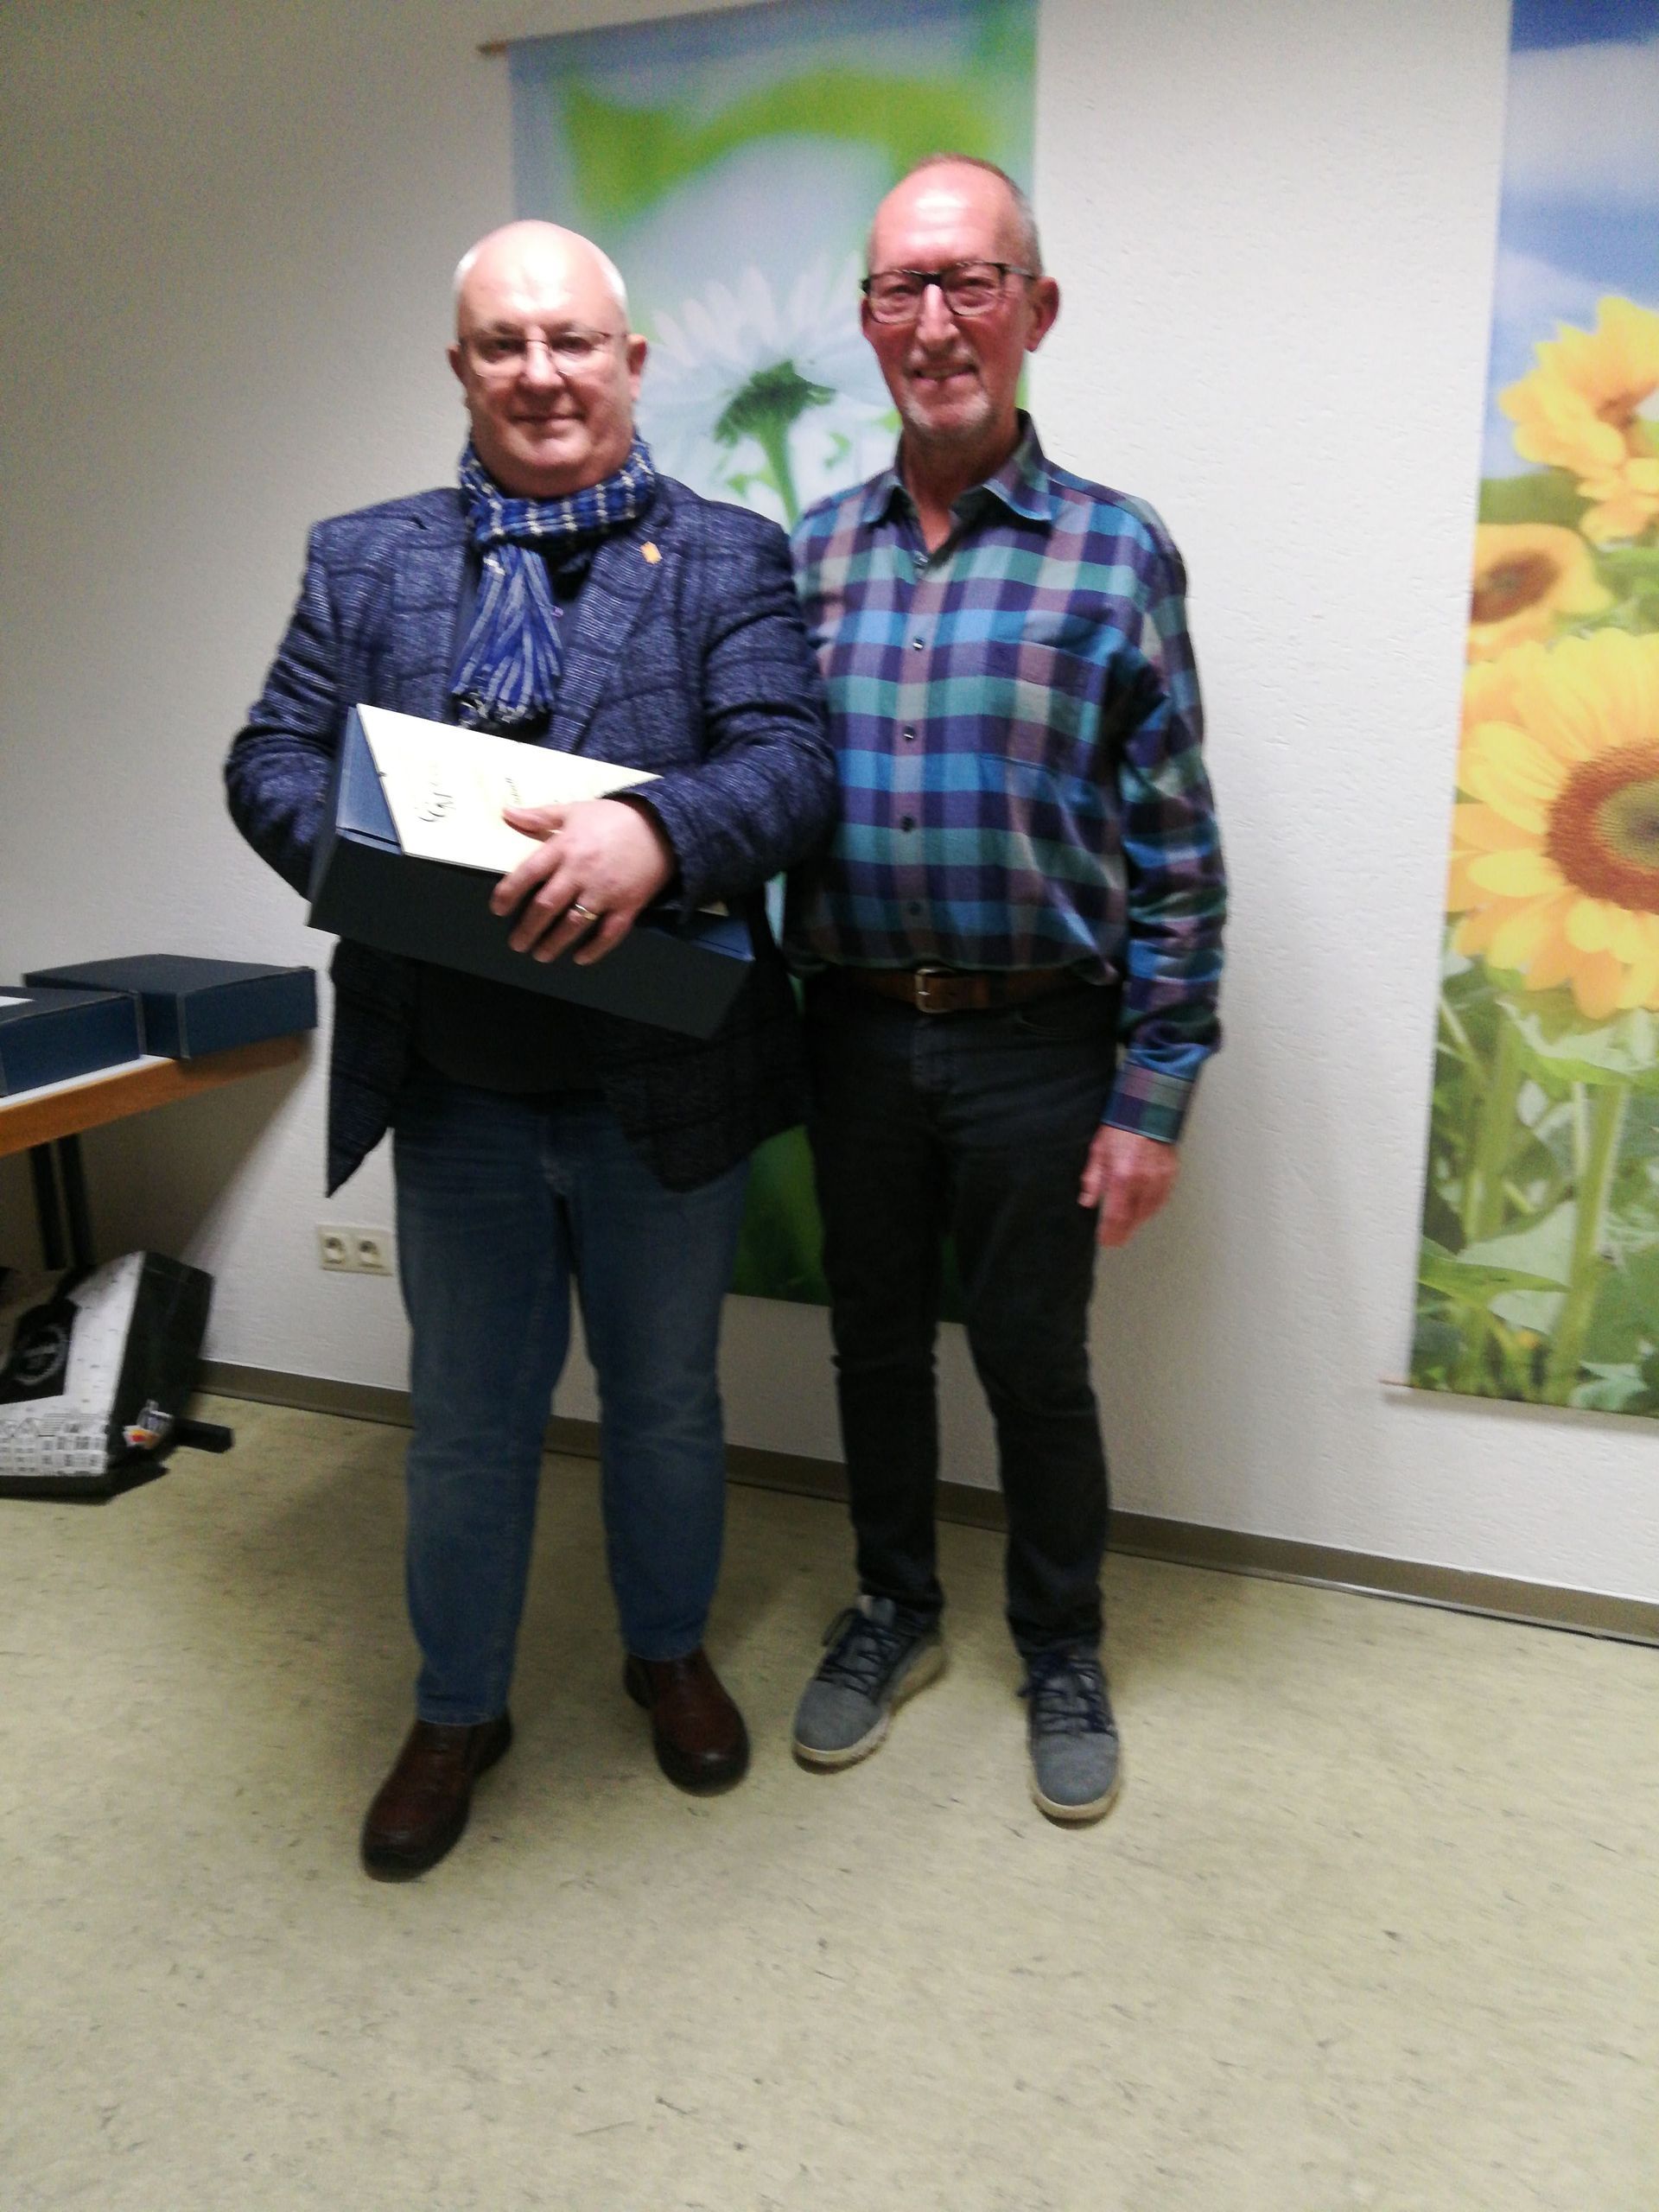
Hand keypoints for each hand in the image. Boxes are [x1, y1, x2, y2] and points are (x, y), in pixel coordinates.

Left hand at [490, 797, 674, 966]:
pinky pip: (608, 934)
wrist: (663, 827)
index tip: (498, 910)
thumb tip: (506, 814)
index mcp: (565, 847)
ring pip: (573, 924)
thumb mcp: (574, 810)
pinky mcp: (627, 905)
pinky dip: (594, 949)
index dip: (509, 894)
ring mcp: (605, 891)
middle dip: (528, 929)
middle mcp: (581, 872)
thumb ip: (539, 816)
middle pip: (546, 906)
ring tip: (541, 954)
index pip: (528, 874)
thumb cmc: (614, 818)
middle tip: (517, 943)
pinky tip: (580, 958)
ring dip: (554, 943)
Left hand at [1079, 1126, 1178, 1247]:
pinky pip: (1160, 1200)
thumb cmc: (1122, 1127)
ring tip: (1126, 1225)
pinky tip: (1142, 1209)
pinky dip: (1150, 1208)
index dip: (1110, 1233)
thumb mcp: (1099, 1151)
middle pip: (1134, 1218)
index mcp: (1122, 1176)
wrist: (1148, 1109)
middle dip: (1123, 1232)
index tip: (1105, 1241)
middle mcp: (1143, 1181)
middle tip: (1115, 1239)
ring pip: (1149, 1211)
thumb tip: (1088, 1201)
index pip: (1116, 1216)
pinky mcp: (1170, 1174)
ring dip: (1136, 1221)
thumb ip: (1093, 1180)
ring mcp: (1159, 1179)